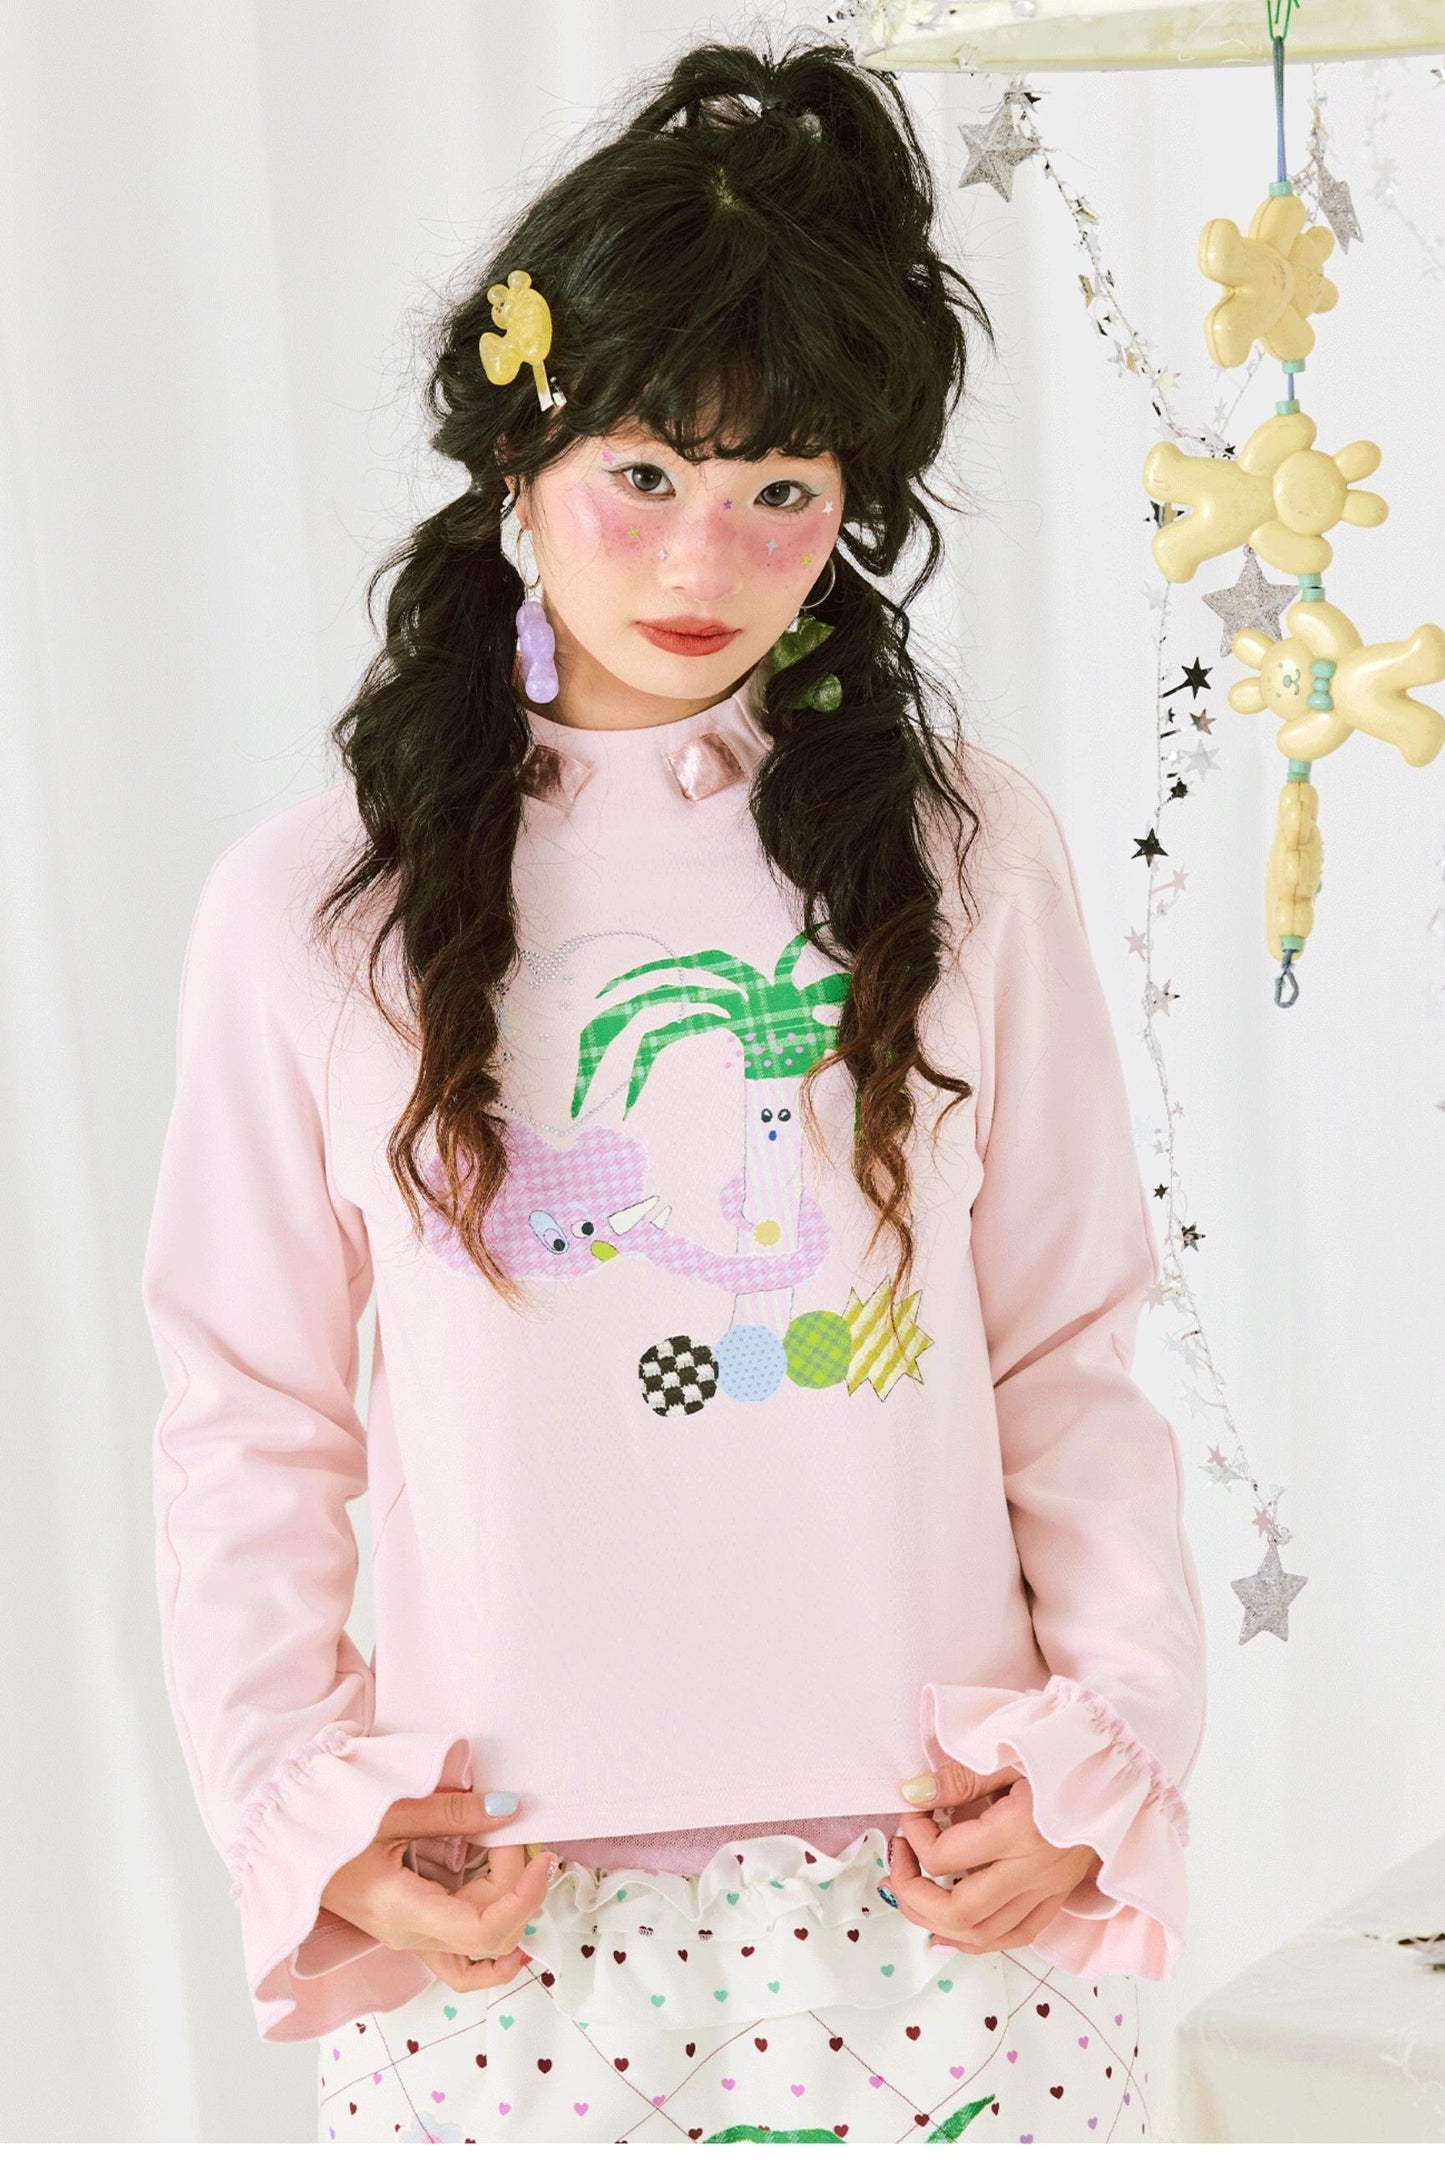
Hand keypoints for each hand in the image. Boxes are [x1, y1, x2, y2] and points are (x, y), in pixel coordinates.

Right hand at [319, 1783, 555, 1992]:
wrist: (287, 1837)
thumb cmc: (329, 1821)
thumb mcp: (393, 1807)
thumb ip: (455, 1812)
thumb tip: (510, 1810)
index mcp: (404, 1912)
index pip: (483, 1931)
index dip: (522, 1898)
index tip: (540, 1856)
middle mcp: (411, 1936)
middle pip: (488, 1934)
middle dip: (516, 1885)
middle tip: (515, 1832)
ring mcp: (411, 1936)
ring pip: (480, 1945)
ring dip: (509, 1905)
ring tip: (517, 1859)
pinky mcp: (412, 1925)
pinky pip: (461, 1953)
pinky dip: (493, 1936)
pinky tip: (510, 1911)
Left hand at [883, 1757, 1101, 1956]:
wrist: (1119, 1767)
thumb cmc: (1063, 1750)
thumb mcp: (1009, 1751)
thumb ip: (959, 1778)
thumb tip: (911, 1795)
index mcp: (1019, 1831)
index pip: (944, 1857)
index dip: (913, 1835)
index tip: (911, 1809)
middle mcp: (1033, 1870)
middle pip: (958, 1911)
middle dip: (912, 1893)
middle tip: (898, 1860)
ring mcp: (1048, 1889)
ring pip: (984, 1935)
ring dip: (937, 1923)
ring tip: (912, 1895)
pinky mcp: (1057, 1896)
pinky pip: (1015, 1935)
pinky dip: (977, 1940)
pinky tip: (950, 1932)